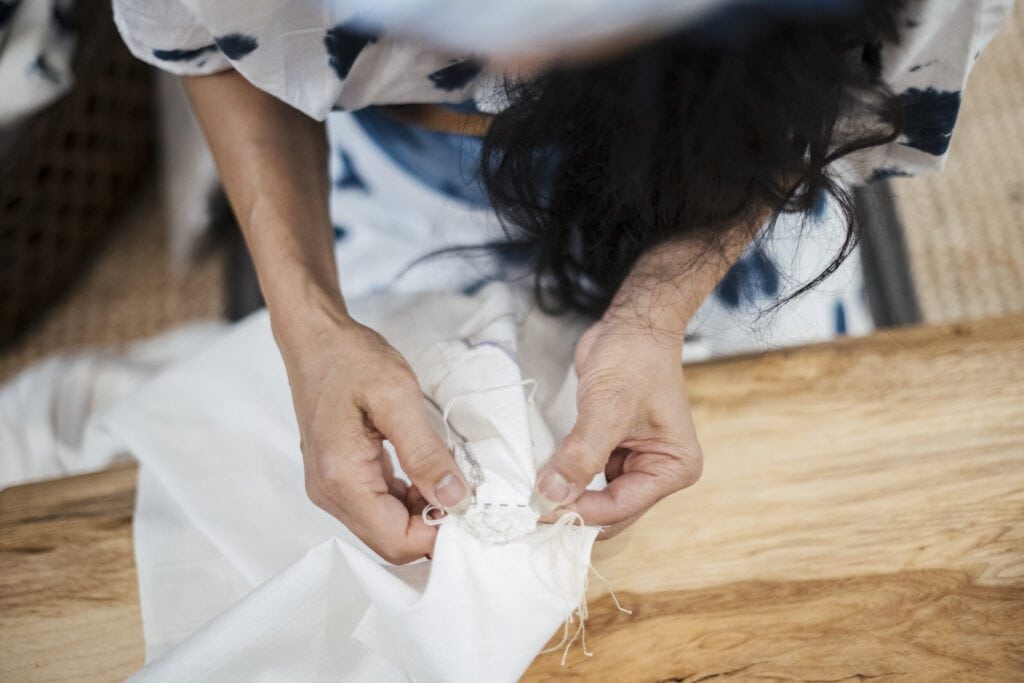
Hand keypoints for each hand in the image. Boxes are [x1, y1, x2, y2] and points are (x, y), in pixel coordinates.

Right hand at [276, 306, 470, 563]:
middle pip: (390, 540)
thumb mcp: (397, 397)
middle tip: (468, 496)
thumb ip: (426, 453)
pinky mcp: (338, 476)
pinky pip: (378, 505)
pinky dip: (407, 498)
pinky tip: (428, 473)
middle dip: (431, 526)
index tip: (471, 512)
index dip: (437, 536)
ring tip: (452, 480)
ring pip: (385, 526)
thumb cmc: (350, 358)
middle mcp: (330, 492)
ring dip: (422, 512)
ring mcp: (331, 487)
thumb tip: (455, 498)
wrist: (315, 337)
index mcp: (342, 478)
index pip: (395, 541)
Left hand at [532, 319, 702, 537]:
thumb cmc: (634, 359)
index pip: (619, 508)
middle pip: (609, 511)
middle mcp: (658, 471)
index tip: (537, 510)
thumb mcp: (607, 408)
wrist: (632, 325)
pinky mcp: (612, 449)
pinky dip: (564, 477)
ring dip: (565, 496)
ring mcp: (635, 461)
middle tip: (528, 511)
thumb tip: (550, 494)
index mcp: (673, 468)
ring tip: (529, 498)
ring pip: (594, 497)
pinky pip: (585, 476)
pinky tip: (540, 476)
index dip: (578, 513)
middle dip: (572, 511)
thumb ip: (581, 455)